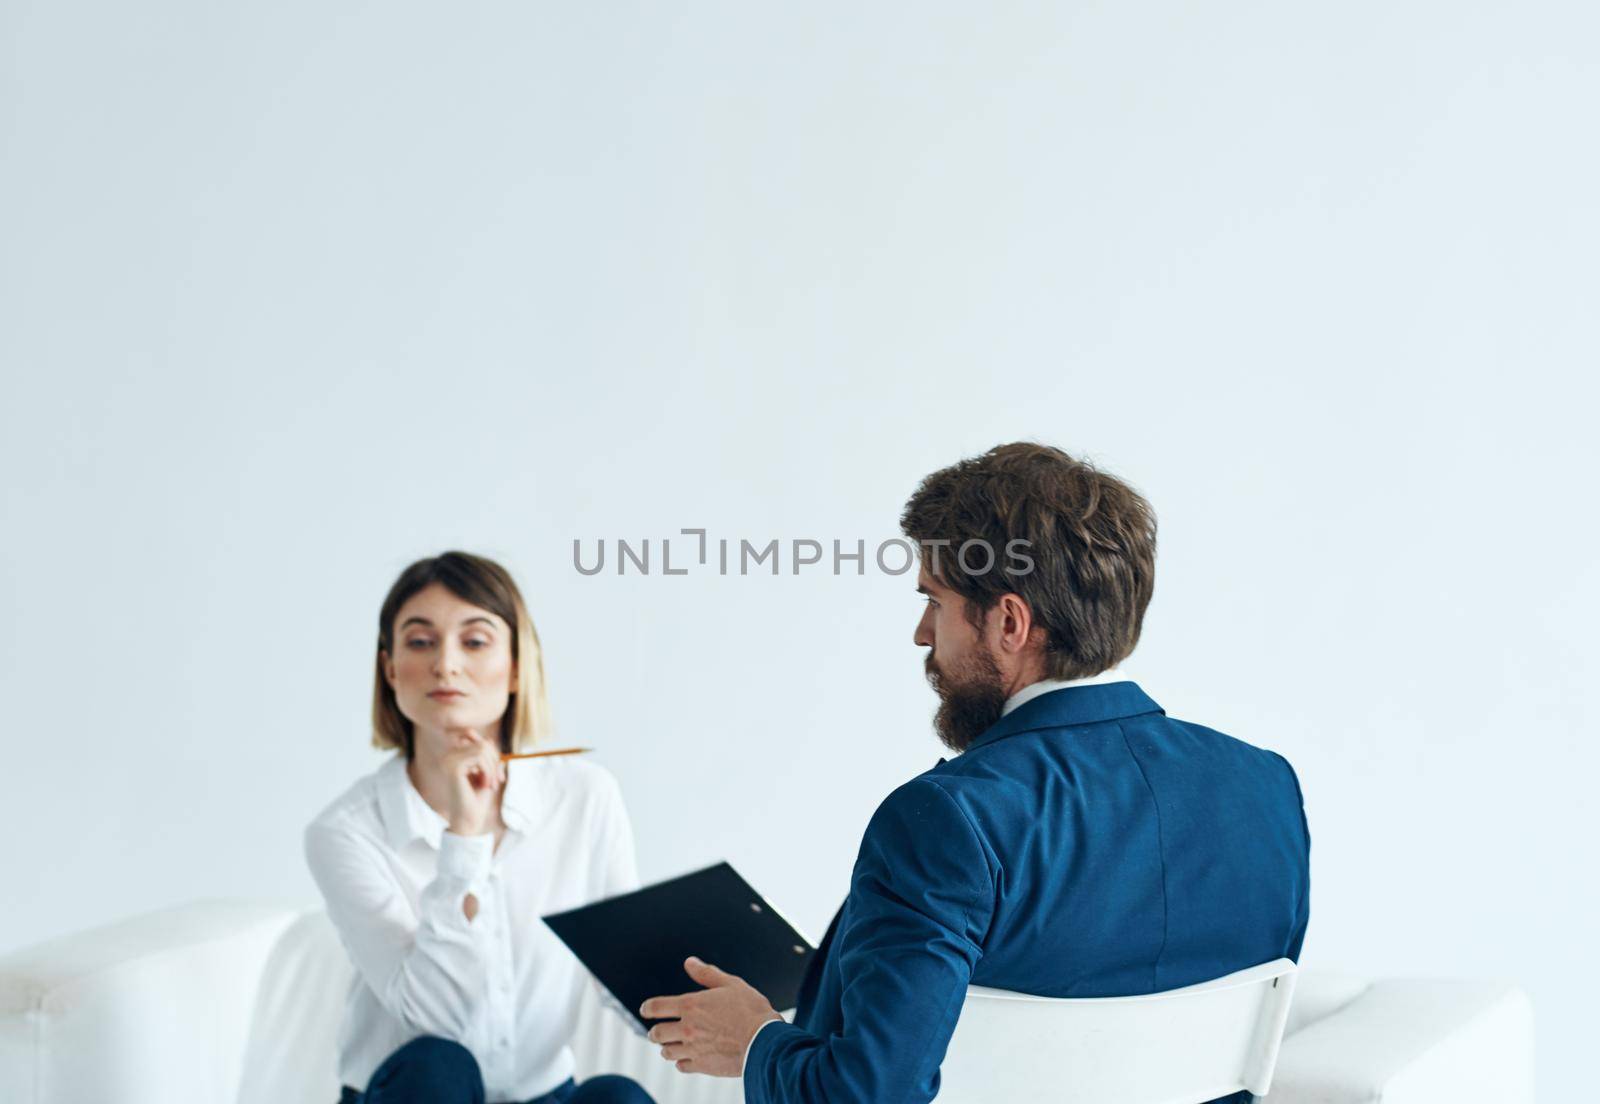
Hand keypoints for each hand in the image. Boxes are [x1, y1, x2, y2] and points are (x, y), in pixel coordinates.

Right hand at [441, 728, 503, 835]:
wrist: (470, 820)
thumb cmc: (477, 799)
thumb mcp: (487, 773)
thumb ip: (487, 757)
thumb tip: (490, 740)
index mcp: (453, 757)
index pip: (474, 737)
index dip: (491, 752)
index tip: (497, 773)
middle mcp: (448, 756)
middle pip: (481, 742)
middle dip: (495, 760)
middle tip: (497, 780)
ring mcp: (449, 761)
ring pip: (482, 748)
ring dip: (492, 767)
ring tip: (491, 784)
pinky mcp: (454, 767)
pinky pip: (480, 756)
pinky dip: (488, 770)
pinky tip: (485, 785)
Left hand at [641, 957, 781, 1076]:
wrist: (763, 1041)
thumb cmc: (751, 1010)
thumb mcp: (730, 984)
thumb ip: (706, 974)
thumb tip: (690, 962)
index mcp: (690, 1005)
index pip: (656, 1007)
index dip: (648, 1008)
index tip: (646, 1010)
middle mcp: (687, 1028)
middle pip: (656, 1034)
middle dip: (655, 1032)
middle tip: (658, 1031)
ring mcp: (693, 1049)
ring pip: (667, 1052)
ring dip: (667, 1048)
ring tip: (672, 1045)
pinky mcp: (702, 1066)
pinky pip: (681, 1066)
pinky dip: (681, 1062)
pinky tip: (688, 1058)